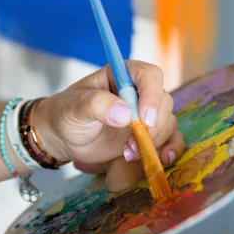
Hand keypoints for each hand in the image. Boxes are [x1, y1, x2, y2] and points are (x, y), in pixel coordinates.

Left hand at [35, 61, 183, 191]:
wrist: (63, 137)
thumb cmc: (66, 114)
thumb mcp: (75, 106)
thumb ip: (96, 104)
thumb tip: (125, 114)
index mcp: (121, 75)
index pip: (149, 75)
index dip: (152, 94)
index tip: (143, 118)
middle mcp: (137, 91)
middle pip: (162, 100)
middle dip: (152, 124)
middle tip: (130, 142)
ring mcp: (143, 113)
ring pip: (167, 121)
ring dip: (153, 140)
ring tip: (127, 153)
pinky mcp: (146, 134)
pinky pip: (170, 138)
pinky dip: (170, 148)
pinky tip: (163, 158)